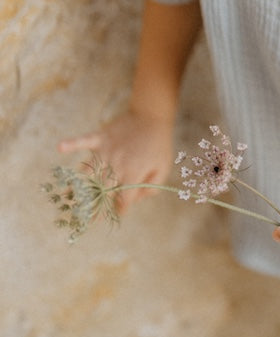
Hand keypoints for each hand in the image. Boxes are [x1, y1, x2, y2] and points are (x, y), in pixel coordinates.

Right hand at [58, 111, 175, 211]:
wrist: (152, 116)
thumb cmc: (159, 144)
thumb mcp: (163, 168)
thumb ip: (152, 187)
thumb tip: (136, 198)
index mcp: (132, 174)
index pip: (123, 199)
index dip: (120, 209)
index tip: (115, 216)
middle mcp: (116, 165)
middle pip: (102, 191)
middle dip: (95, 207)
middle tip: (87, 220)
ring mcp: (106, 151)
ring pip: (89, 171)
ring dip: (77, 185)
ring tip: (66, 198)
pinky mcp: (100, 137)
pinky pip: (83, 141)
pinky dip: (72, 143)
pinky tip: (60, 147)